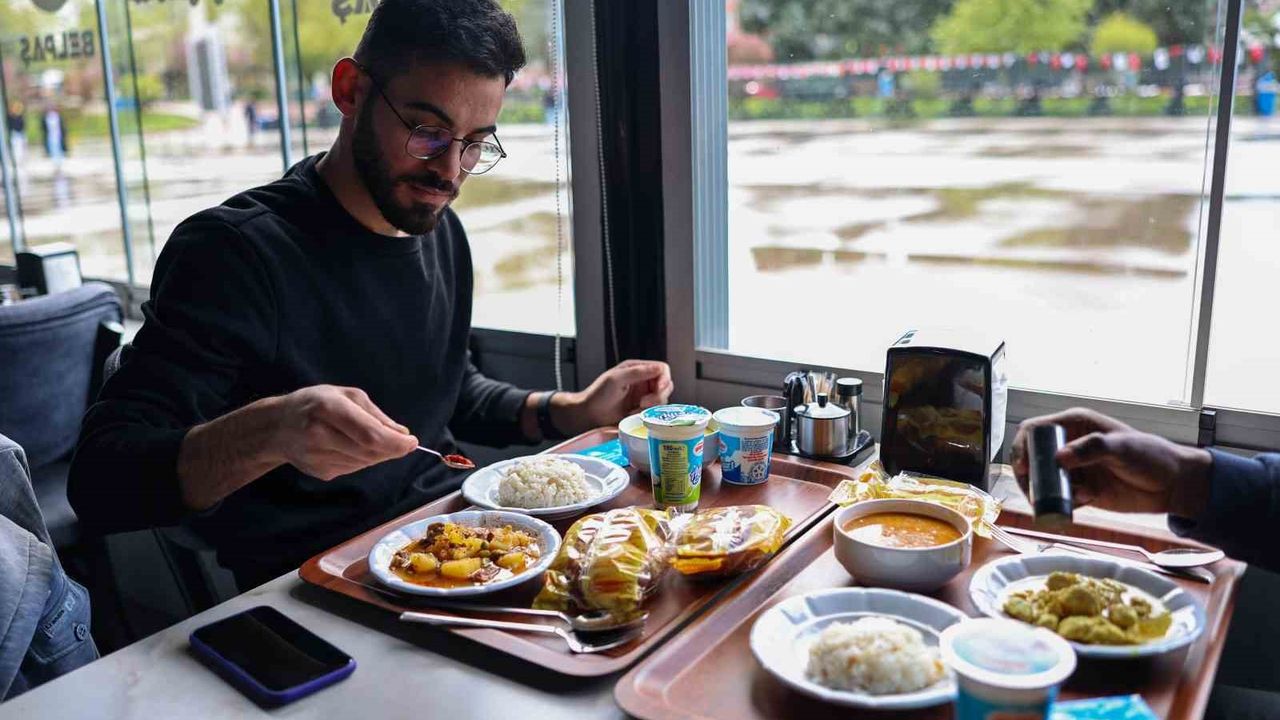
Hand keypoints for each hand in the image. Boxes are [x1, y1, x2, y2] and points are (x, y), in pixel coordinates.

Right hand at [272, 385, 417, 480]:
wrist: (276, 426)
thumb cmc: (315, 403)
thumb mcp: (345, 395)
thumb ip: (375, 415)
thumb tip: (402, 434)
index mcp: (328, 408)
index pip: (369, 435)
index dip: (395, 443)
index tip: (412, 443)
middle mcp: (320, 435)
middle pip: (370, 453)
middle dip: (391, 449)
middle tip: (401, 442)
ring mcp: (318, 457)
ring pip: (364, 463)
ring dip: (376, 454)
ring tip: (365, 438)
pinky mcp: (319, 472)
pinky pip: (353, 468)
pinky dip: (361, 459)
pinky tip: (347, 446)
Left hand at [551, 359, 673, 435]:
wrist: (588, 416)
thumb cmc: (597, 396)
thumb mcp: (616, 379)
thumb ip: (637, 372)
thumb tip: (659, 369)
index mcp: (637, 369)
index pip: (662, 369)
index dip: (664, 379)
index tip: (658, 390)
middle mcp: (643, 381)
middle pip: (666, 385)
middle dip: (658, 396)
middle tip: (643, 404)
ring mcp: (643, 396)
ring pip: (663, 400)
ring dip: (653, 406)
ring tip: (636, 410)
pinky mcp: (642, 411)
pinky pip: (655, 412)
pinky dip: (649, 415)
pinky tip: (634, 415)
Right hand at [1011, 407, 1211, 515]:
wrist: (1173, 485)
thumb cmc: (1151, 456)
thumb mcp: (1122, 447)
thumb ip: (1091, 448)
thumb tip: (1059, 458)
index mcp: (1075, 425)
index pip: (1035, 431)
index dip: (1022, 446)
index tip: (1022, 467)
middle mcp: (1070, 446)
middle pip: (1032, 458)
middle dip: (1030, 476)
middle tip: (1035, 492)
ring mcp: (1074, 469)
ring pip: (1044, 481)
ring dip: (1049, 493)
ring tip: (1071, 498)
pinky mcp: (1081, 491)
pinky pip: (1060, 499)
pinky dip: (1065, 504)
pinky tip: (1086, 501)